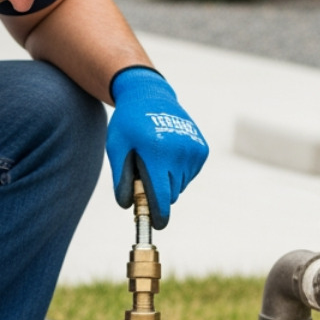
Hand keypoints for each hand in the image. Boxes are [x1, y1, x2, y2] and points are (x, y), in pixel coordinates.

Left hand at [105, 67, 207, 228]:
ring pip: (180, 186)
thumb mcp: (117, 147)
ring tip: (156, 159)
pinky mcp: (202, 149)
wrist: (150, 95)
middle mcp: (179, 152)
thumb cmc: (128, 124)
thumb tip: (128, 206)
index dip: (159, 214)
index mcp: (157, 153)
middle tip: (144, 177)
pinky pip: (189, 175)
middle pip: (171, 194)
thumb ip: (121, 178)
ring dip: (168, 182)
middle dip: (158, 193)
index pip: (162, 195)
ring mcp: (193, 150)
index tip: (157, 224)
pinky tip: (168, 153)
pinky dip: (178, 172)